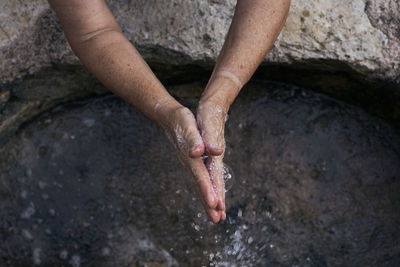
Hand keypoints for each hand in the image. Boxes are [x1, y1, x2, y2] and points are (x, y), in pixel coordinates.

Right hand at [157, 102, 222, 221]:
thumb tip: (199, 152)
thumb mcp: (188, 125)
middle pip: (200, 186)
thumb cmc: (181, 120)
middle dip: (208, 203)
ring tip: (216, 216)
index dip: (207, 190)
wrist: (169, 118)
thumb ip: (194, 139)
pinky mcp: (191, 164)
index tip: (214, 204)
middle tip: (217, 219)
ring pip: (200, 186)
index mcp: (191, 156)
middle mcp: (190, 164)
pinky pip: (199, 181)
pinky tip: (209, 198)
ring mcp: (190, 165)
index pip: (201, 176)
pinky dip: (205, 191)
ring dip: (207, 201)